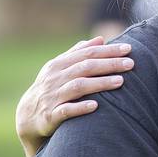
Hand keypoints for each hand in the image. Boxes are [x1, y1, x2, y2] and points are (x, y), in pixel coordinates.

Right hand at [15, 36, 133, 156]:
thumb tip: (100, 39)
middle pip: (85, 67)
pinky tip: (95, 106)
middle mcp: (55, 78)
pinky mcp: (50, 116)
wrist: (27, 117)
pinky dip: (80, 107)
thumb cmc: (51, 88)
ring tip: (120, 82)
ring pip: (78, 87)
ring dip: (99, 83)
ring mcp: (52, 97)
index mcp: (59, 65)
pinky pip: (66, 110)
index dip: (108, 50)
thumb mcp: (60, 68)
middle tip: (130, 64)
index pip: (87, 54)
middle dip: (109, 64)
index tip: (129, 48)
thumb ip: (79, 53)